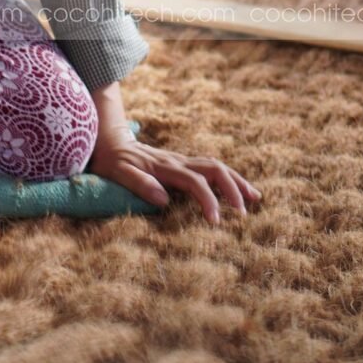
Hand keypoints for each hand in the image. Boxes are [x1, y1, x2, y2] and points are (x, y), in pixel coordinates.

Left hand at [88, 83, 260, 224]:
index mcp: (164, 167)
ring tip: (255, 199)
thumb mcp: (117, 174)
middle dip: (233, 189)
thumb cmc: (110, 162)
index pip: (195, 182)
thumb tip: (163, 200)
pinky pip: (210, 169)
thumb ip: (139, 184)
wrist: (107, 141)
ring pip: (217, 166)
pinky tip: (237, 190)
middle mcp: (177, 161)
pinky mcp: (181, 164)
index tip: (215, 222)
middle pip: (215, 169)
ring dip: (237, 181)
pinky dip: (228, 179)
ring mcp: (181, 161)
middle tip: (243, 214)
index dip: (208, 201)